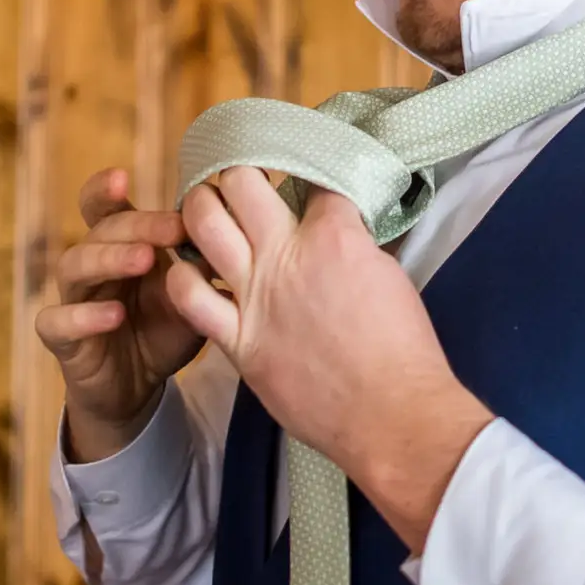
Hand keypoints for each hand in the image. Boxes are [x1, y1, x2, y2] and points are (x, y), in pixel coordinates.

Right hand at [37, 168, 205, 460]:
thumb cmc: (164, 328)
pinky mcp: (63, 341)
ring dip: (109, 258)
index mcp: (118, 246)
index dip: (104, 189)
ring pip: (74, 267)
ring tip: (145, 260)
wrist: (137, 387)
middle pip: (100, 231)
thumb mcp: (193, 295)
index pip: (103, 208)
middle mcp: (91, 266)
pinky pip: (57, 322)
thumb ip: (206, 262)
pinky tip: (113, 314)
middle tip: (173, 228)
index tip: (121, 176)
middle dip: (136, 226)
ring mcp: (73, 300)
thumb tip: (244, 221)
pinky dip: (83, 316)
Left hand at [166, 168, 492, 549]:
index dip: (306, 171)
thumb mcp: (390, 276)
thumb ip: (357, 244)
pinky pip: (188, 296)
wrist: (391, 414)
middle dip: (238, 172)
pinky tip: (187, 271)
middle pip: (241, 182)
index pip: (311, 178)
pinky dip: (181, 276)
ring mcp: (257, 296)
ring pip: (204, 224)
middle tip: (240, 183)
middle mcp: (288, 255)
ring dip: (200, 206)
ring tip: (205, 208)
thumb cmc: (403, 349)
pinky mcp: (239, 340)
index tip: (303, 176)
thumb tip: (344, 231)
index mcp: (334, 235)